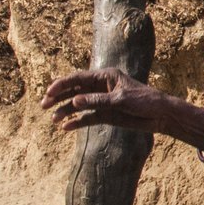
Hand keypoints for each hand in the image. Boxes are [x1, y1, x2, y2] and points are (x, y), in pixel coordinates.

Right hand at [41, 68, 175, 133]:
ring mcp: (102, 102)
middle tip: (43, 106)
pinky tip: (66, 128)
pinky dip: (77, 122)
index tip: (49, 92)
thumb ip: (98, 101)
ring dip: (65, 111)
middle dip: (58, 98)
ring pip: (78, 105)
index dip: (62, 84)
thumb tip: (74, 102)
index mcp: (105, 76)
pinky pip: (87, 118)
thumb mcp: (121, 99)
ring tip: (54, 120)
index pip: (78, 78)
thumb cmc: (145, 101)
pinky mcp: (106, 115)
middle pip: (74, 91)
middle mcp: (100, 88)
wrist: (160, 116)